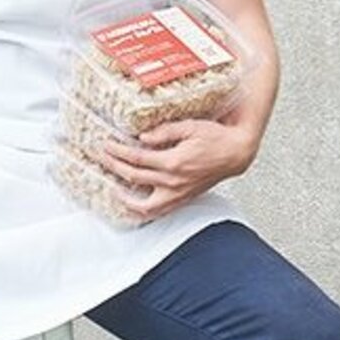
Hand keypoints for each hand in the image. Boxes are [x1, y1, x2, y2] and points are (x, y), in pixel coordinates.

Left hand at [100, 117, 258, 221]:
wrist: (235, 153)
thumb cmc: (216, 138)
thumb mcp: (190, 126)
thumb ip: (164, 131)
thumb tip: (142, 137)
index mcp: (173, 162)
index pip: (136, 158)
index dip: (118, 151)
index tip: (107, 145)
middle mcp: (173, 181)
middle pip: (134, 177)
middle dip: (114, 166)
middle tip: (103, 156)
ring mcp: (178, 193)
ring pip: (143, 204)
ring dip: (124, 198)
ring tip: (113, 188)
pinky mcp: (183, 199)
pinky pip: (158, 212)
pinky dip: (142, 211)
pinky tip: (134, 204)